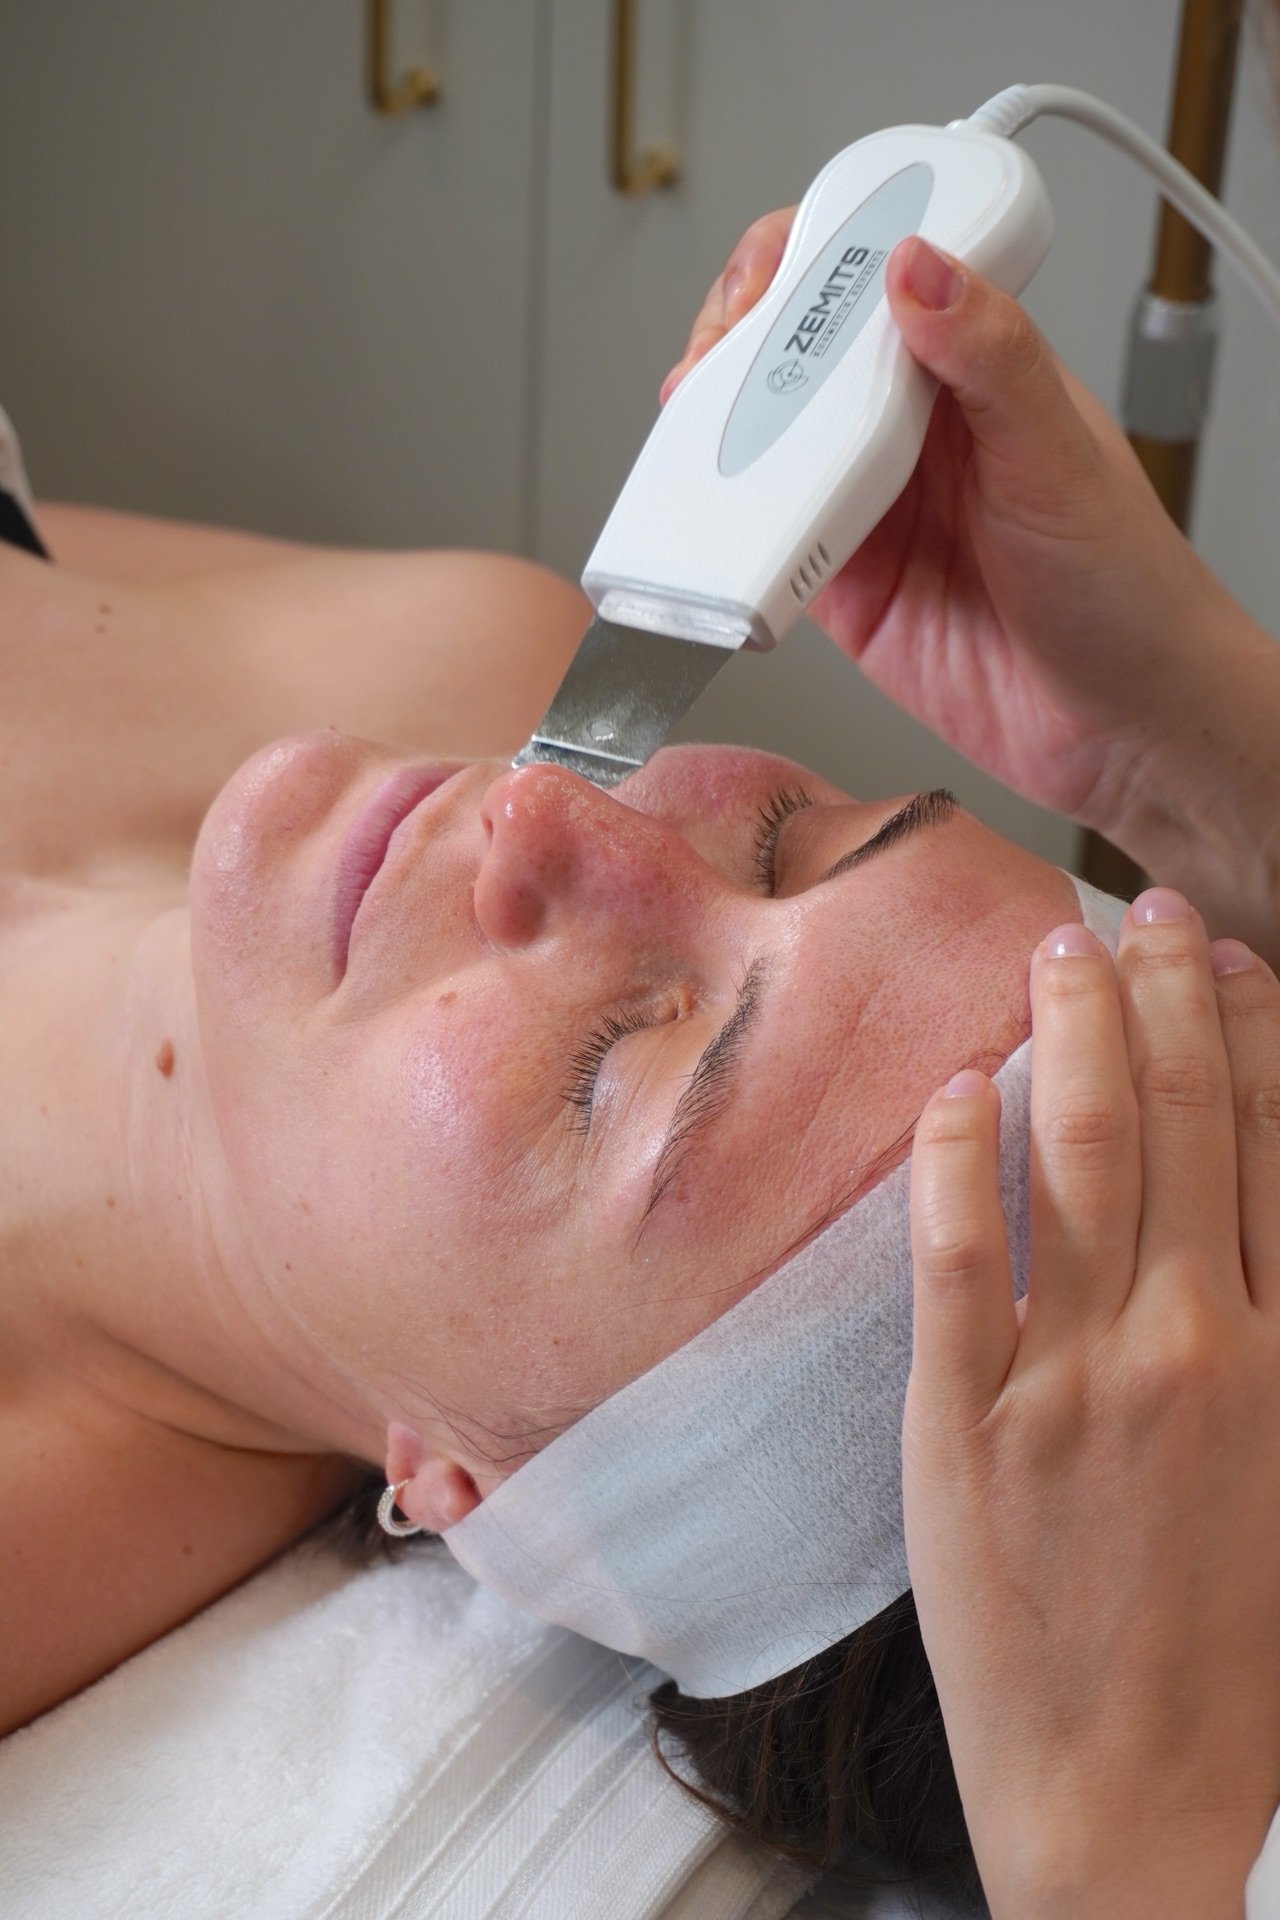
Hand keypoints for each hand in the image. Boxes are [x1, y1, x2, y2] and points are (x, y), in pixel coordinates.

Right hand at [665, 218, 1279, 959]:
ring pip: (769, 441)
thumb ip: (992, 358)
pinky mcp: (841, 587)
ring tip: (698, 426)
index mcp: (975, 368)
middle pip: (800, 350)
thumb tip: (921, 269)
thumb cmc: (1128, 592)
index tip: (776, 276)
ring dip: (723, 428)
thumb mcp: (1059, 458)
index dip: (814, 259)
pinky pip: (766, 543)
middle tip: (717, 356)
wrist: (1119, 731)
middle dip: (740, 338)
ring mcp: (871, 506)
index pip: (878, 276)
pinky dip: (729, 530)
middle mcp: (916, 430)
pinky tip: (718, 516)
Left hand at [904, 894, 1279, 1918]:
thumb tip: (1247, 1221)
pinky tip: (949, 1086)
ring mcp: (1071, 1379)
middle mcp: (1190, 1345)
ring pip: (1074, 1161)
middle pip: (1177, 1126)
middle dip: (1161, 1001)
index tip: (1226, 960)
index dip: (1247, 1037)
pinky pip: (957, 1257)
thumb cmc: (1234, 1657)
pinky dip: (951, 1158)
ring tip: (1056, 953)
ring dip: (1067, 1038)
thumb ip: (1275, 1337)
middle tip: (1140, 913)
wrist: (1138, 1801)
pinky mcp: (963, 1424)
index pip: (1270, 1150)